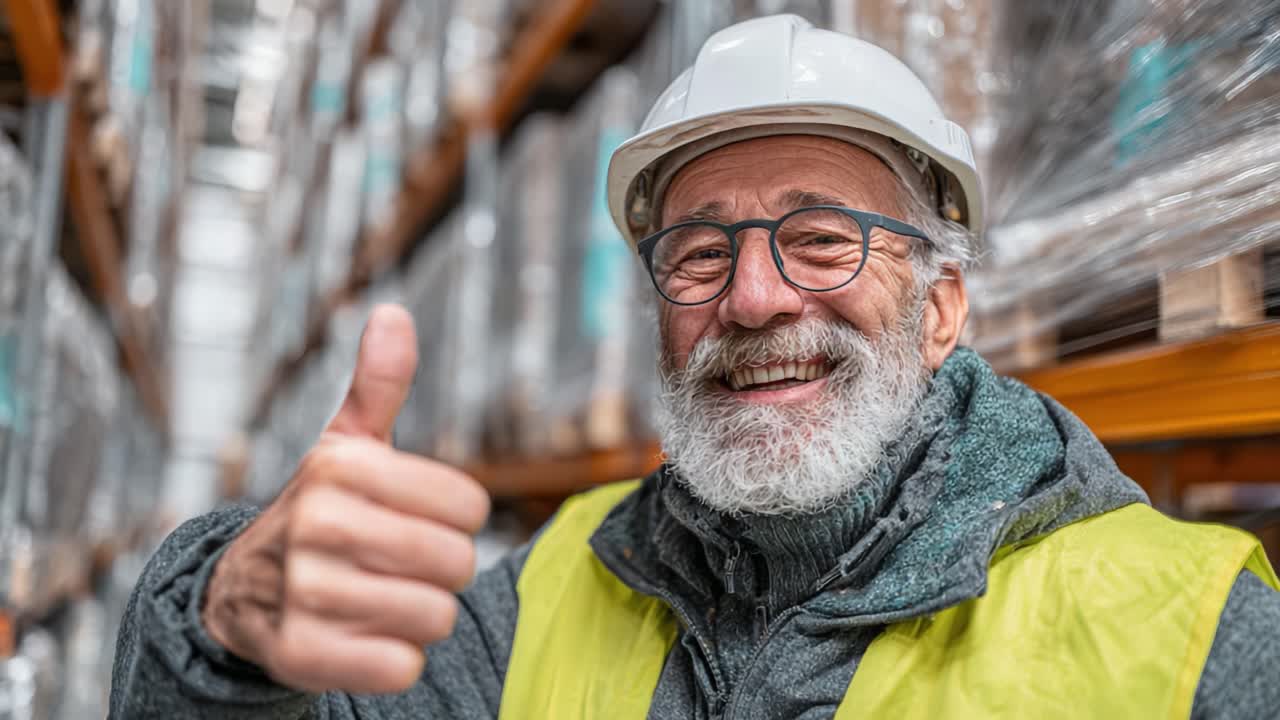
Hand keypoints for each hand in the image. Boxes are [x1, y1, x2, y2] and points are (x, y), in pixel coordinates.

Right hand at [202, 304, 490, 693]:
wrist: (238, 591)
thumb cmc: (318, 510)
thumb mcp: (344, 443)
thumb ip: (378, 384)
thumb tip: (393, 314)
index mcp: (342, 469)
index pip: (469, 506)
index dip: (457, 519)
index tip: (423, 518)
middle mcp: (319, 526)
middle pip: (457, 563)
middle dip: (441, 569)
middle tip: (402, 564)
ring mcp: (307, 593)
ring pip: (435, 617)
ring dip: (420, 614)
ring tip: (381, 597)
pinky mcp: (302, 655)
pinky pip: (401, 666)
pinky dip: (394, 658)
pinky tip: (364, 636)